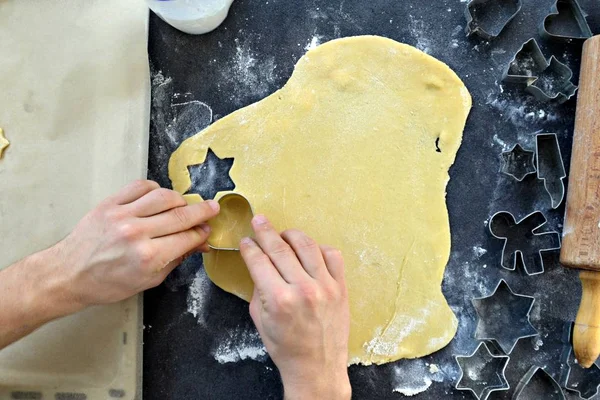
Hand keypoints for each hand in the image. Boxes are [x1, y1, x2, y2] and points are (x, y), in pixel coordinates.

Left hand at [53, 180, 218, 307]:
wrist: (69, 274)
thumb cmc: (107, 283)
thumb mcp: (148, 280)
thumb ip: (176, 259)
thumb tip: (197, 243)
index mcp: (148, 256)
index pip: (187, 237)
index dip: (202, 233)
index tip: (208, 230)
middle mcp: (137, 232)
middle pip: (181, 214)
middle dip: (202, 211)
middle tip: (213, 207)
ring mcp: (122, 215)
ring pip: (164, 196)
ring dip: (180, 200)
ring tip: (184, 206)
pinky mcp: (110, 203)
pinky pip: (140, 187)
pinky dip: (155, 189)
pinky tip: (159, 197)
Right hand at [239, 215, 350, 399]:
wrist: (317, 368)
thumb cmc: (285, 347)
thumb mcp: (260, 320)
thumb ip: (259, 289)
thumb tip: (259, 264)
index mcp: (278, 299)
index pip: (259, 261)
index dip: (249, 248)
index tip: (245, 241)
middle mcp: (303, 289)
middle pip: (280, 248)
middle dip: (266, 231)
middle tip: (259, 220)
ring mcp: (325, 286)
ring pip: (307, 245)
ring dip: (292, 235)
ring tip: (283, 234)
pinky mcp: (341, 287)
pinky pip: (331, 255)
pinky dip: (319, 248)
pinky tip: (309, 250)